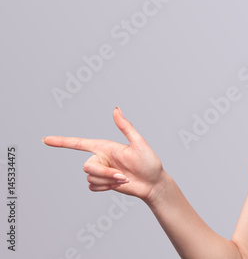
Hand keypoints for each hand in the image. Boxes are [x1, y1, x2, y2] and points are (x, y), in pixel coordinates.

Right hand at [42, 107, 164, 202]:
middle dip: (104, 174)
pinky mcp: (102, 183)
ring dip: (108, 181)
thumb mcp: (139, 143)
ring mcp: (101, 171)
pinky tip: (119, 184)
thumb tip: (116, 109)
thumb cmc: (149, 163)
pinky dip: (106, 188)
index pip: (79, 143)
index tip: (45, 139)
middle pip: (87, 167)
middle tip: (123, 175)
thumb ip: (125, 127)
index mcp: (105, 147)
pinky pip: (93, 188)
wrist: (153, 184)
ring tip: (124, 179)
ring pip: (90, 178)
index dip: (61, 141)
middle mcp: (100, 158)